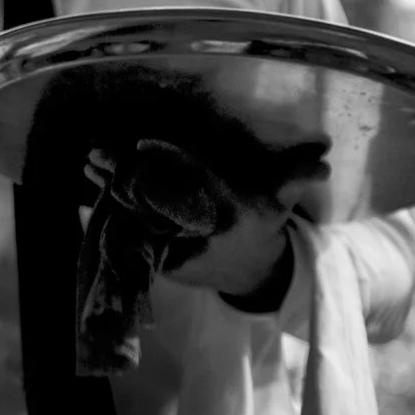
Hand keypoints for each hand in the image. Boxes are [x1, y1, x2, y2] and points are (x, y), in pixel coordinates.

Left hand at [83, 138, 326, 298]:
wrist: (250, 272)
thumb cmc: (263, 222)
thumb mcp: (283, 198)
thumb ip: (298, 173)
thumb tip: (325, 154)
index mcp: (231, 210)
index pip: (192, 180)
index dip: (164, 161)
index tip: (140, 142)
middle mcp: (202, 231)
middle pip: (154, 196)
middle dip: (124, 174)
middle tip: (96, 151)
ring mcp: (179, 249)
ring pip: (138, 214)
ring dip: (110, 190)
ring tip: (89, 165)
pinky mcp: (160, 261)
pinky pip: (131, 233)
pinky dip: (111, 213)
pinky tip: (93, 191)